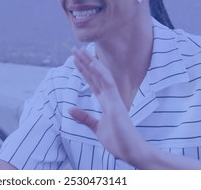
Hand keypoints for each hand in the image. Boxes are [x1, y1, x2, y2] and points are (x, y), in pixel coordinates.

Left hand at [69, 47, 148, 164]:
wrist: (131, 152)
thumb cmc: (118, 141)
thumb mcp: (96, 128)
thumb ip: (84, 117)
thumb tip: (69, 109)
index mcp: (105, 102)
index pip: (92, 82)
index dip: (83, 70)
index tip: (74, 59)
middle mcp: (110, 97)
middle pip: (94, 75)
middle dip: (84, 62)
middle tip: (74, 49)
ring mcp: (114, 98)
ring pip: (101, 75)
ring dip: (90, 62)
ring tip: (79, 51)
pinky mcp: (116, 103)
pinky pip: (108, 83)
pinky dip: (100, 72)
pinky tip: (91, 63)